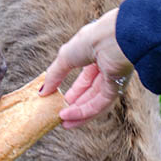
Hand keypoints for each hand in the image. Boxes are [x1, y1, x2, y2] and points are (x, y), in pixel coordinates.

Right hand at [38, 8, 133, 128]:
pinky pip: (100, 104)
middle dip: (74, 106)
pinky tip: (69, 117)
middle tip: (59, 116)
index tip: (58, 101)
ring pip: (94, 101)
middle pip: (89, 93)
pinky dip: (84, 112)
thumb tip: (42, 92)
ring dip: (78, 113)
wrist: (113, 38)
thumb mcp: (64, 57)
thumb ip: (53, 75)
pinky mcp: (118, 88)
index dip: (71, 92)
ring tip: (63, 122)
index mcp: (95, 57)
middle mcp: (106, 69)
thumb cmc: (91, 39)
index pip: (84, 80)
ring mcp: (113, 79)